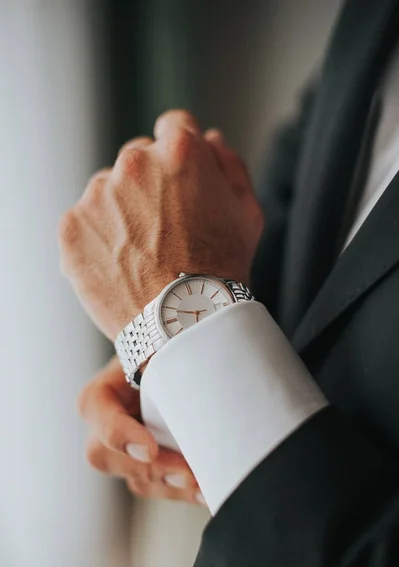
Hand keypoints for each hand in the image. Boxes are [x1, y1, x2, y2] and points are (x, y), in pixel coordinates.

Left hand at [58, 110, 263, 339]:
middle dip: (150, 183)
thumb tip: (210, 137)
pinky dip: (97, 239)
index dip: (181, 154)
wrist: (183, 324)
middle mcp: (133, 163)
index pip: (174, 126)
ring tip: (142, 254)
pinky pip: (84, 223)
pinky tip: (121, 266)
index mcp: (180, 151)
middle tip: (165, 227)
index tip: (181, 179)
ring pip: (108, 191)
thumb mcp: (247, 213)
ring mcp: (97, 195)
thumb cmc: (222, 270)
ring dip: (121, 211)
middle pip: (138, 158)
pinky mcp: (71, 228)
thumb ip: (230, 164)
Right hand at [79, 355, 204, 503]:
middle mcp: (101, 430)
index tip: (151, 449)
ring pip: (138, 479)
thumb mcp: (155, 350)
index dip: (121, 435)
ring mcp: (121, 455)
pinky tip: (206, 489)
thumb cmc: (160, 353)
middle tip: (189, 474)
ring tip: (206, 484)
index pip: (98, 414)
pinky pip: (158, 488)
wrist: (168, 366)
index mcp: (98, 397)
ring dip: (172, 485)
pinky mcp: (144, 470)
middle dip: (152, 469)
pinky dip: (183, 490)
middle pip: (111, 457)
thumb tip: (176, 349)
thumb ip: (154, 353)